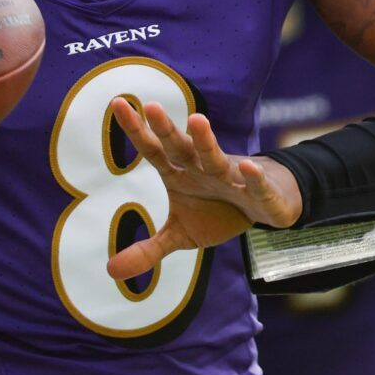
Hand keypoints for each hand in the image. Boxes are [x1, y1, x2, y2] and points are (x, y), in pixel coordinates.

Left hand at [105, 99, 302, 280]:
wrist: (264, 207)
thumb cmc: (217, 213)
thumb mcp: (180, 235)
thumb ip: (147, 250)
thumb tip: (110, 271)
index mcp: (179, 174)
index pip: (153, 151)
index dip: (137, 131)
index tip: (118, 103)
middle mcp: (201, 169)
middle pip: (180, 147)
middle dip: (166, 129)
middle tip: (150, 107)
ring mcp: (231, 177)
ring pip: (215, 157)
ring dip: (206, 141)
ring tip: (196, 120)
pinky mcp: (260, 192)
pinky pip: (255, 184)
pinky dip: (252, 177)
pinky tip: (247, 167)